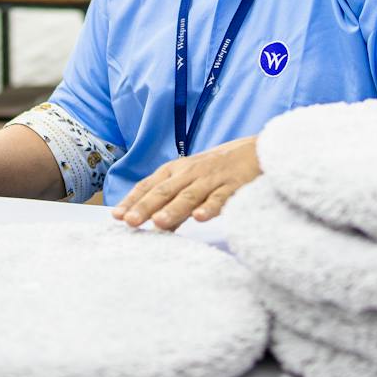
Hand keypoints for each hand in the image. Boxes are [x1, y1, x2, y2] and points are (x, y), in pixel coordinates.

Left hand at [112, 136, 261, 231]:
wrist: (259, 150)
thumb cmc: (220, 169)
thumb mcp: (194, 182)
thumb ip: (175, 204)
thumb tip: (155, 225)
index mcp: (178, 170)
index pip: (150, 185)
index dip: (134, 200)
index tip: (118, 216)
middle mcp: (191, 172)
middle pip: (165, 190)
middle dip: (147, 206)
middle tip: (130, 222)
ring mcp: (212, 178)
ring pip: (190, 194)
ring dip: (174, 208)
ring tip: (159, 223)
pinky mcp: (234, 185)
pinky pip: (221, 197)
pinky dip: (210, 206)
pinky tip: (200, 218)